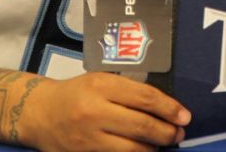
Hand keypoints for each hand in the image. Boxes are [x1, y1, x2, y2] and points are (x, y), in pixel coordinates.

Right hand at [18, 72, 190, 151]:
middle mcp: (94, 112)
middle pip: (142, 126)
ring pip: (132, 149)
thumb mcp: (101, 81)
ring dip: (154, 149)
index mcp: (101, 86)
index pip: (146, 98)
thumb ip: (129, 91)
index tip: (185, 116)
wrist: (40, 113)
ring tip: (162, 144)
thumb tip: (167, 107)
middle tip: (178, 134)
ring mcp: (88, 138)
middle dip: (167, 132)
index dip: (170, 109)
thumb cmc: (77, 93)